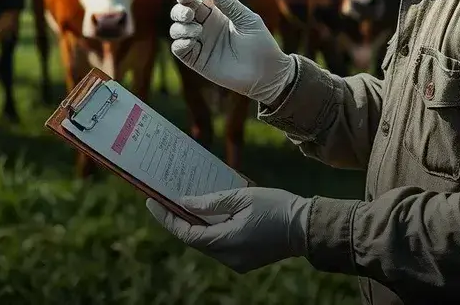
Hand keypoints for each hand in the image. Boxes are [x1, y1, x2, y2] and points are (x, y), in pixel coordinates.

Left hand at [146, 187, 310, 273]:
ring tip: (183, 203)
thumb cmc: (277, 207)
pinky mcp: (245, 259)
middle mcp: (228, 257)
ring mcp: (237, 261)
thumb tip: (185, 202)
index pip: (186, 234)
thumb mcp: (242, 197)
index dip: (167, 219)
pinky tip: (207, 213)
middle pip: (194, 240)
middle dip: (178, 220)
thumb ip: (211, 202)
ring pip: (207, 243)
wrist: (307, 226)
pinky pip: (220, 245)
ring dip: (194, 225)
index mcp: (225, 242)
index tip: (152, 202)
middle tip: (164, 199)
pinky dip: (210, 230)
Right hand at [168, 0, 295, 103]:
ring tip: (198, 30)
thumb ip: (228, 3)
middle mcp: (204, 27)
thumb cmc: (261, 43)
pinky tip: (193, 42)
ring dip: (181, 26)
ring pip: (176, 29)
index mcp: (215, 13)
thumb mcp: (246, 18)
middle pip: (180, 12)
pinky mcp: (197, 60)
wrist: (266, 72)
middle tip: (190, 14)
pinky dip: (180, 43)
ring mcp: (200, 43)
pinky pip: (178, 49)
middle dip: (180, 9)